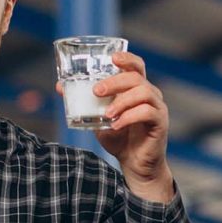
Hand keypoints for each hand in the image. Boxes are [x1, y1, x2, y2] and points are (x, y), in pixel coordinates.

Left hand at [57, 51, 173, 202]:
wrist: (135, 165)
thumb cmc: (119, 139)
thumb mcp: (97, 119)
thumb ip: (85, 104)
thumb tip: (61, 88)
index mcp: (136, 89)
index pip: (136, 66)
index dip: (126, 58)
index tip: (112, 58)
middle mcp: (150, 94)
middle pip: (136, 77)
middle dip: (115, 81)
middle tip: (97, 91)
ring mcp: (157, 108)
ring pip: (143, 92)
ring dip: (121, 101)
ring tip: (107, 114)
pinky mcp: (160, 123)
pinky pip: (147, 112)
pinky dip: (129, 117)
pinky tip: (116, 125)